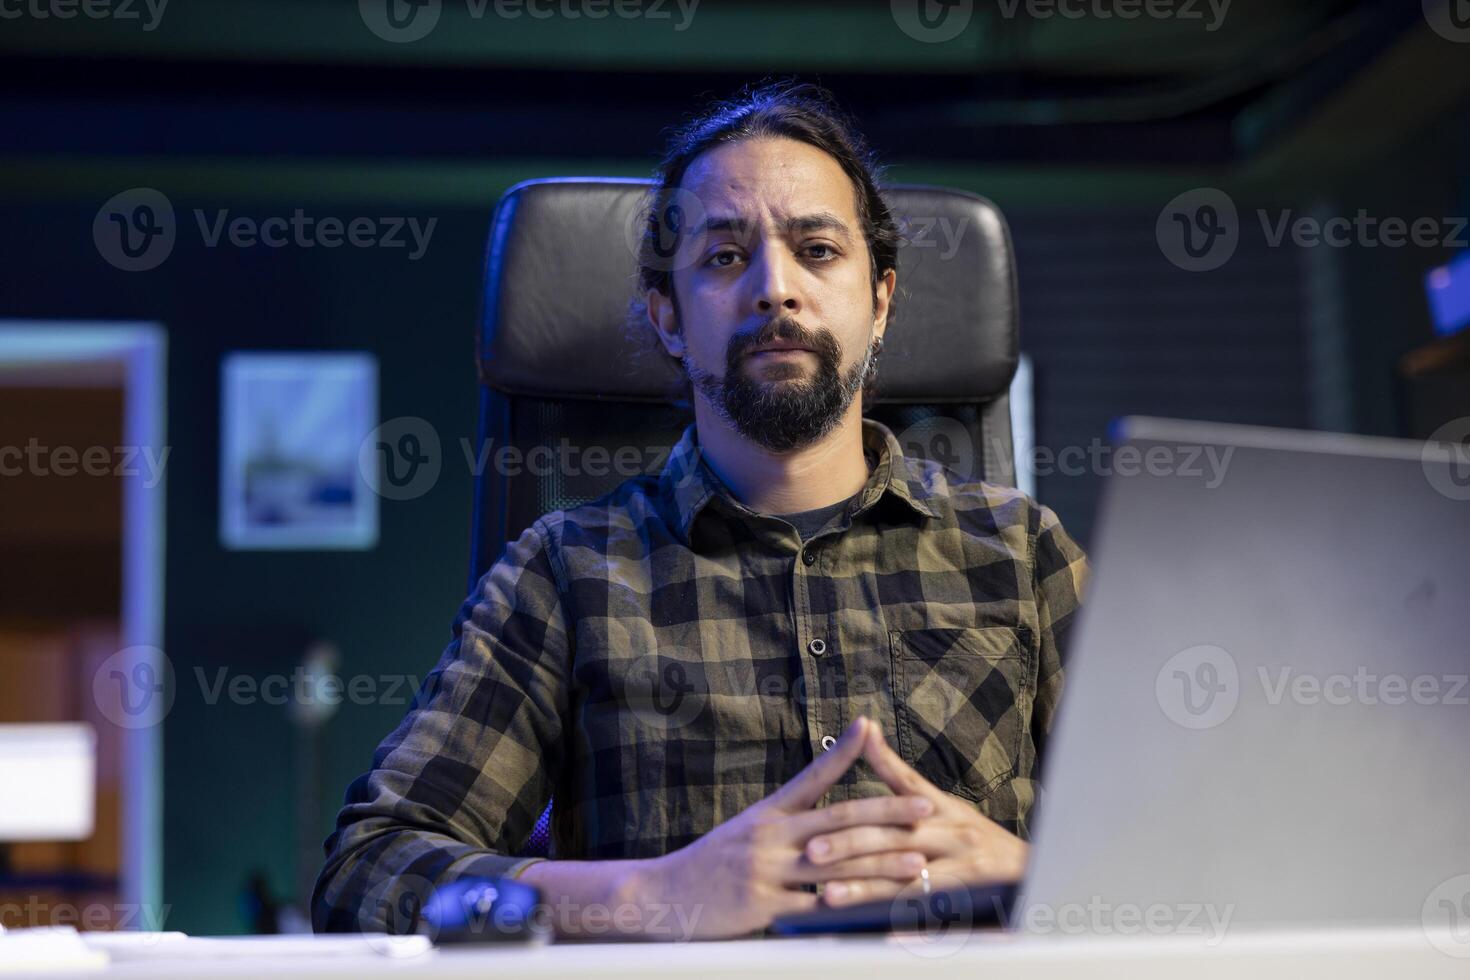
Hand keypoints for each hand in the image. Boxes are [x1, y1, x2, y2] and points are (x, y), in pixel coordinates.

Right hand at [633, 716, 934, 938]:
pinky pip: (815, 909)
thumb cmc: (712, 863)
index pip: (812, 775)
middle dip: (888, 812)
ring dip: (883, 863)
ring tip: (918, 861)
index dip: (843, 751)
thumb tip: (829, 810)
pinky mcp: (764, 907)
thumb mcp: (748, 828)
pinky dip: (849, 908)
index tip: (871, 728)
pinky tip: (877, 909)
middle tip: (925, 807)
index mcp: (769, 813)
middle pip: (839, 819)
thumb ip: (788, 818)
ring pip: (837, 865)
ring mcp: (767, 870)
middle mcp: (771, 835)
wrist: (665, 894)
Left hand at [801, 722, 1029, 907]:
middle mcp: (954, 833)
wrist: (1034, 874)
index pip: (905, 784)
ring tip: (830, 895)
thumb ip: (903, 782)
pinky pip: (934, 916)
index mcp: (944, 809)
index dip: (878, 767)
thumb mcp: (945, 807)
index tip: (843, 766)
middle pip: (896, 836)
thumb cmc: (979, 839)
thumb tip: (867, 737)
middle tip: (812, 850)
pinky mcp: (970, 902)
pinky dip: (906, 926)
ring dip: (866, 888)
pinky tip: (877, 934)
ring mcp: (963, 869)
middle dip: (850, 844)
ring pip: (907, 878)